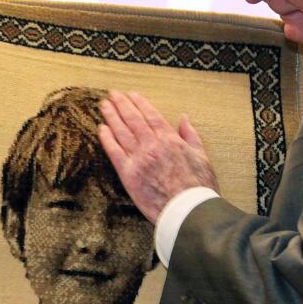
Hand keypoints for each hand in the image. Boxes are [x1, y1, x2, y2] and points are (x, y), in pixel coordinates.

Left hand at [98, 90, 217, 221]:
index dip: (140, 103)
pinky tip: (101, 128)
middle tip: (113, 94)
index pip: (151, 115)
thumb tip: (184, 118)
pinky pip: (114, 152)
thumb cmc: (198, 186)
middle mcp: (152, 145)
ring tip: (104, 105)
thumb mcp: (202, 156)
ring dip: (112, 116)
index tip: (131, 94)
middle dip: (122, 104)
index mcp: (170, 139)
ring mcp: (139, 159)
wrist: (188, 209)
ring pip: (122, 132)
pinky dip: (107, 139)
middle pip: (133, 119)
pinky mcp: (128, 174)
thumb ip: (191, 135)